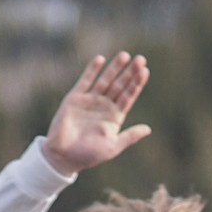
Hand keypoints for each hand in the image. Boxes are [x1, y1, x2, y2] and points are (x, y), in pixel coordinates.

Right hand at [43, 52, 150, 176]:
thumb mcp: (112, 147)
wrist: (63, 156)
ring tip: (125, 55)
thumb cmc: (88, 155)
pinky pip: (85, 80)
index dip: (136, 84)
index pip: (128, 97)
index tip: (145, 71)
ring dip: (115, 68)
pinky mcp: (75, 97)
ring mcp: (90, 100)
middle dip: (130, 72)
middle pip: (120, 85)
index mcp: (114, 118)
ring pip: (105, 80)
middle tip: (140, 59)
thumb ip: (130, 136)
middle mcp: (104, 106)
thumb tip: (149, 129)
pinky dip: (92, 70)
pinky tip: (101, 59)